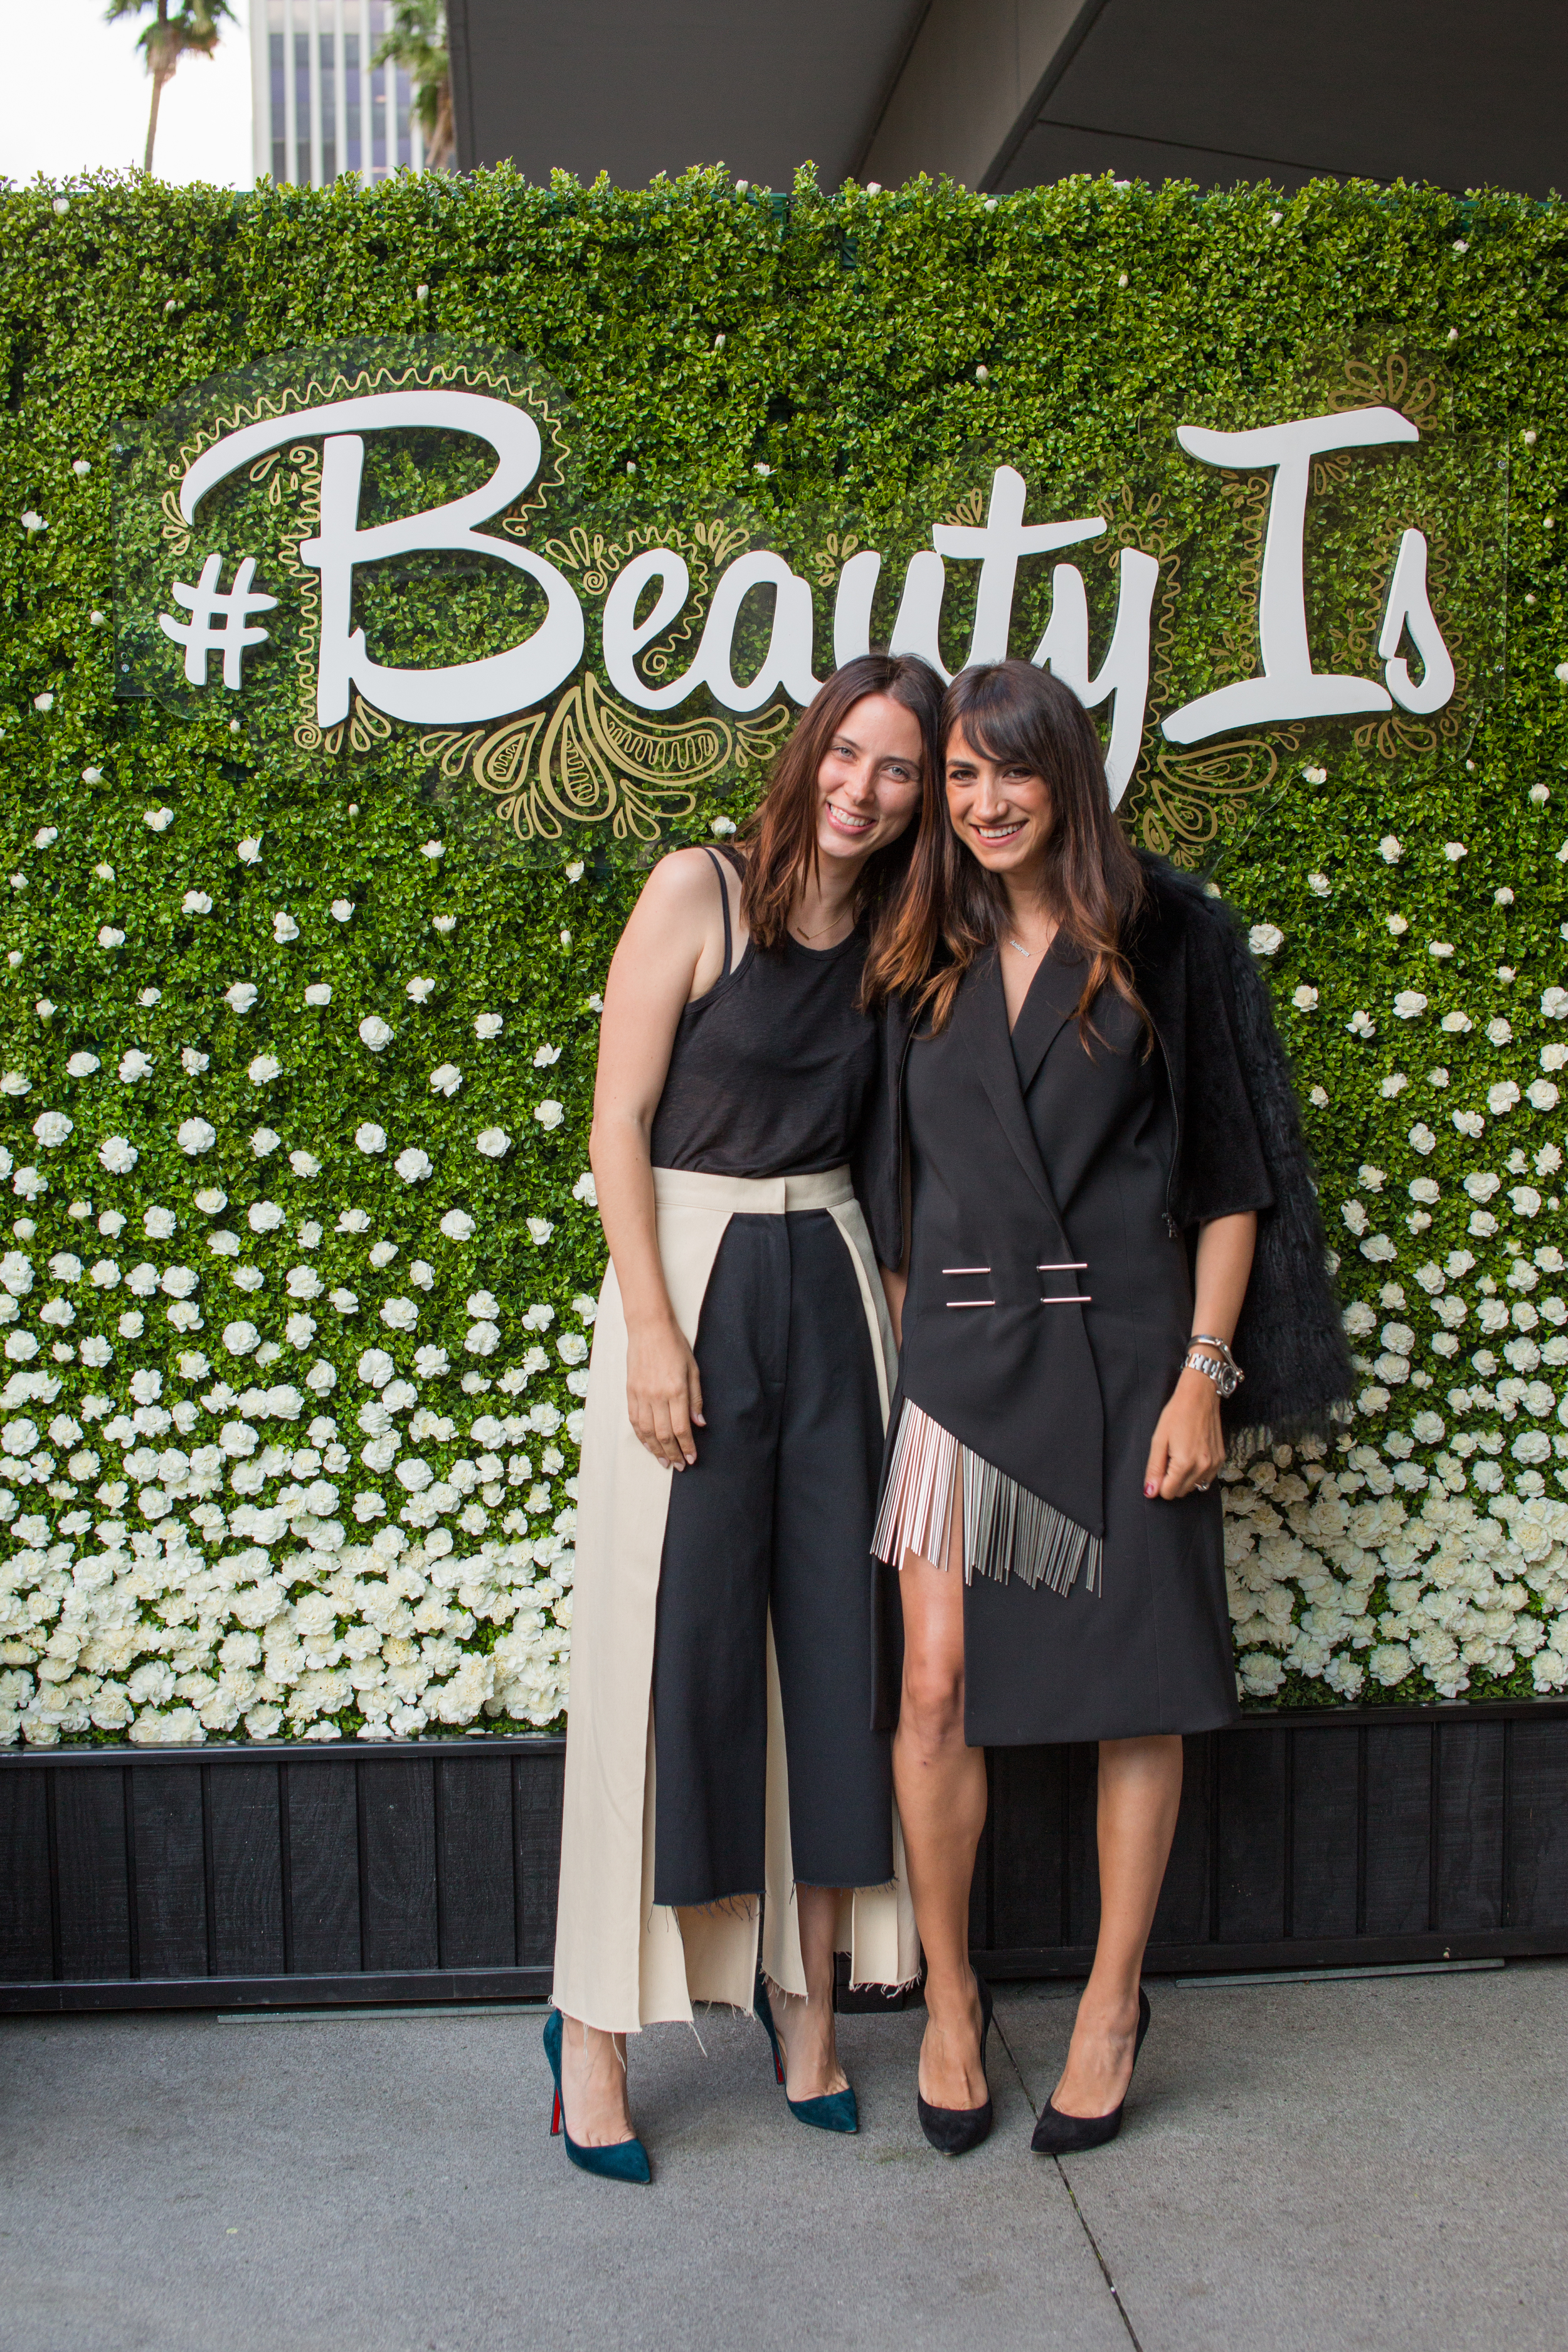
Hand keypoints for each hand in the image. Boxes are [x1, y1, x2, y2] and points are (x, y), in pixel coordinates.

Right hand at [625, 1315, 704, 1468]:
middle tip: (679, 1466)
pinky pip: (634, 1421)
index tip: (691, 1459)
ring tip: (663, 1461)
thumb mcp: (693, 1370)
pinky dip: (641, 1436)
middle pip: (664, 1435)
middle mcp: (657, 1396)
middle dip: (672, 1454)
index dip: (687, 1447)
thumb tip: (699, 1424)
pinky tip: (648, 1444)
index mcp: (676, 1390)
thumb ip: (696, 1399)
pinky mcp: (630, 1392)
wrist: (649, 1328)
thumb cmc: (675, 1346)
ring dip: (655, 1450)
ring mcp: (641, 1395)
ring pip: (647, 1432)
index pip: (681, 1428)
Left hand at [1143, 1365, 1225, 1499]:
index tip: (1159, 1466)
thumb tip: (1150, 1493)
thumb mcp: (1158, 1440)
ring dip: (1184, 1478)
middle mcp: (1202, 1467)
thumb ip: (1154, 1469)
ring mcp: (1214, 1464)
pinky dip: (1196, 1473)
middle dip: (1171, 1481)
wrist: (1200, 1396)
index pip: (1168, 1493)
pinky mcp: (1220, 1460)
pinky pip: (1206, 1479)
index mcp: (1184, 1464)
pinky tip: (1192, 1455)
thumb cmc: (1176, 1414)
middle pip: (1181, 1492)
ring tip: (1180, 1455)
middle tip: (1169, 1458)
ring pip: (1194, 1487)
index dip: (1159, 1483)